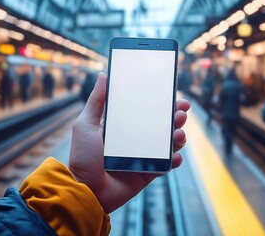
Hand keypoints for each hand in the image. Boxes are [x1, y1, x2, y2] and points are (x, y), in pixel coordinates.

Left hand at [69, 72, 189, 213]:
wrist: (86, 189)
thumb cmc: (82, 157)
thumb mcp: (85, 124)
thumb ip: (96, 101)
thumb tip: (103, 76)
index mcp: (122, 127)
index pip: (146, 111)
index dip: (160, 103)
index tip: (173, 95)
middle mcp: (135, 141)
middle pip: (161, 126)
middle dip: (175, 118)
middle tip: (181, 113)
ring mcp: (142, 157)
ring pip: (167, 144)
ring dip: (178, 137)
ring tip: (179, 134)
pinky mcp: (147, 173)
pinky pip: (166, 165)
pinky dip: (174, 160)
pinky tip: (175, 156)